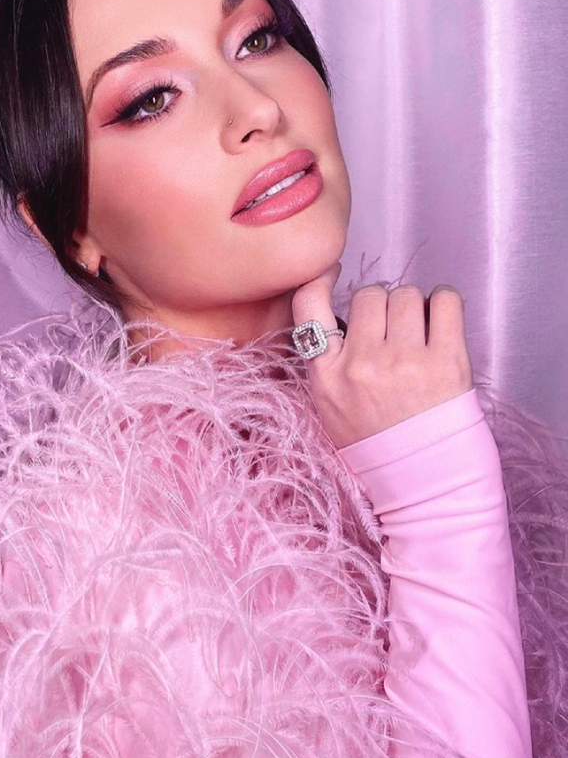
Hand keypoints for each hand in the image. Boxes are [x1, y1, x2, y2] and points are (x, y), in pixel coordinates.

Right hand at [291, 264, 474, 449]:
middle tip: (394, 332)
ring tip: (420, 335)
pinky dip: (444, 303)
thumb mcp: (330, 407)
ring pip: (406, 295)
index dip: (322, 279)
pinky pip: (445, 301)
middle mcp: (361, 364)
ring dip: (414, 308)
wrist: (422, 484)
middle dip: (383, 307)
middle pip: (370, 296)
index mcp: (327, 376)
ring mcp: (405, 362)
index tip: (333, 272)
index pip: (309, 305)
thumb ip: (328, 362)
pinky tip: (441, 321)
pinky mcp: (447, 361)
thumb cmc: (376, 444)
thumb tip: (341, 311)